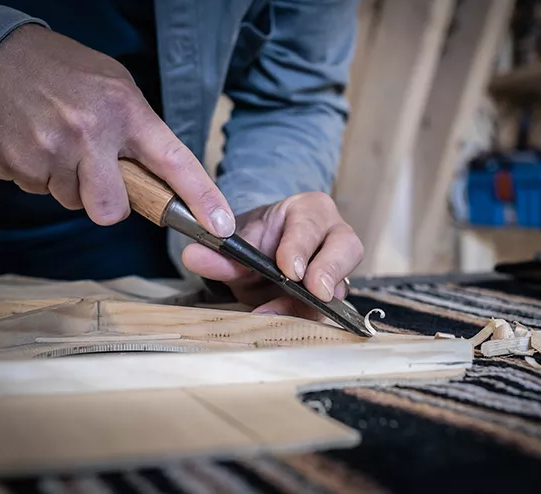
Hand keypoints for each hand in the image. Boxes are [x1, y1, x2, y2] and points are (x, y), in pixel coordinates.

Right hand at [0, 24, 234, 236]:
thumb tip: (164, 182)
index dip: (202, 198)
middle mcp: (89, 133)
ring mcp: (50, 150)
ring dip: (69, 182)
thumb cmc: (65, 73)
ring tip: (59, 142)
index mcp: (125, 111)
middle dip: (107, 203)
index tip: (221, 226)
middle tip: (96, 172)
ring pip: (73, 202)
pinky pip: (39, 192)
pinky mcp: (16, 163)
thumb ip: (139, 132)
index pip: (174, 162)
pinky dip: (40, 175)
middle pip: (111, 210)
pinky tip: (35, 142)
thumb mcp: (116, 86)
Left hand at [181, 192, 363, 319]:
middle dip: (329, 270)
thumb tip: (194, 256)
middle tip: (312, 291)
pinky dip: (307, 321)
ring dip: (318, 303)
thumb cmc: (259, 241)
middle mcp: (334, 235)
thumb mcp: (238, 243)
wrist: (261, 258)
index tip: (288, 269)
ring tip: (290, 316)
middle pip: (347, 248)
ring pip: (344, 283)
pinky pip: (328, 311)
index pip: (312, 224)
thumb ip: (219, 252)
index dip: (301, 247)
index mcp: (310, 211)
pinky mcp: (333, 297)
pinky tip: (286, 329)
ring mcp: (339, 269)